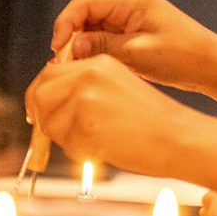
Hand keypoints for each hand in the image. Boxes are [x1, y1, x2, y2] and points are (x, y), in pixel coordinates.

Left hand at [25, 54, 216, 189]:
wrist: (179, 137)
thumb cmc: (153, 120)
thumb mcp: (117, 87)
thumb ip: (84, 88)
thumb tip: (47, 103)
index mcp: (97, 63)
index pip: (49, 74)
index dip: (39, 95)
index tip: (38, 111)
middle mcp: (88, 76)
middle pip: (40, 94)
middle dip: (41, 116)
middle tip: (49, 133)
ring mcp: (85, 100)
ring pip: (50, 122)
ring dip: (63, 138)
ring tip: (93, 142)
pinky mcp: (85, 126)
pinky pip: (65, 144)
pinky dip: (78, 153)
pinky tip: (103, 149)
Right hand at [52, 0, 216, 125]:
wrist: (212, 65)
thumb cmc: (181, 56)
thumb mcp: (136, 53)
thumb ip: (101, 47)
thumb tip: (71, 47)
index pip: (83, 3)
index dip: (64, 24)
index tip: (57, 49)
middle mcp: (127, 0)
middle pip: (85, 13)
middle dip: (71, 37)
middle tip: (64, 64)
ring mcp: (130, 14)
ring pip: (92, 26)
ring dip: (82, 45)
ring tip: (77, 68)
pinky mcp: (132, 29)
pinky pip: (104, 35)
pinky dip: (95, 50)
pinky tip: (92, 67)